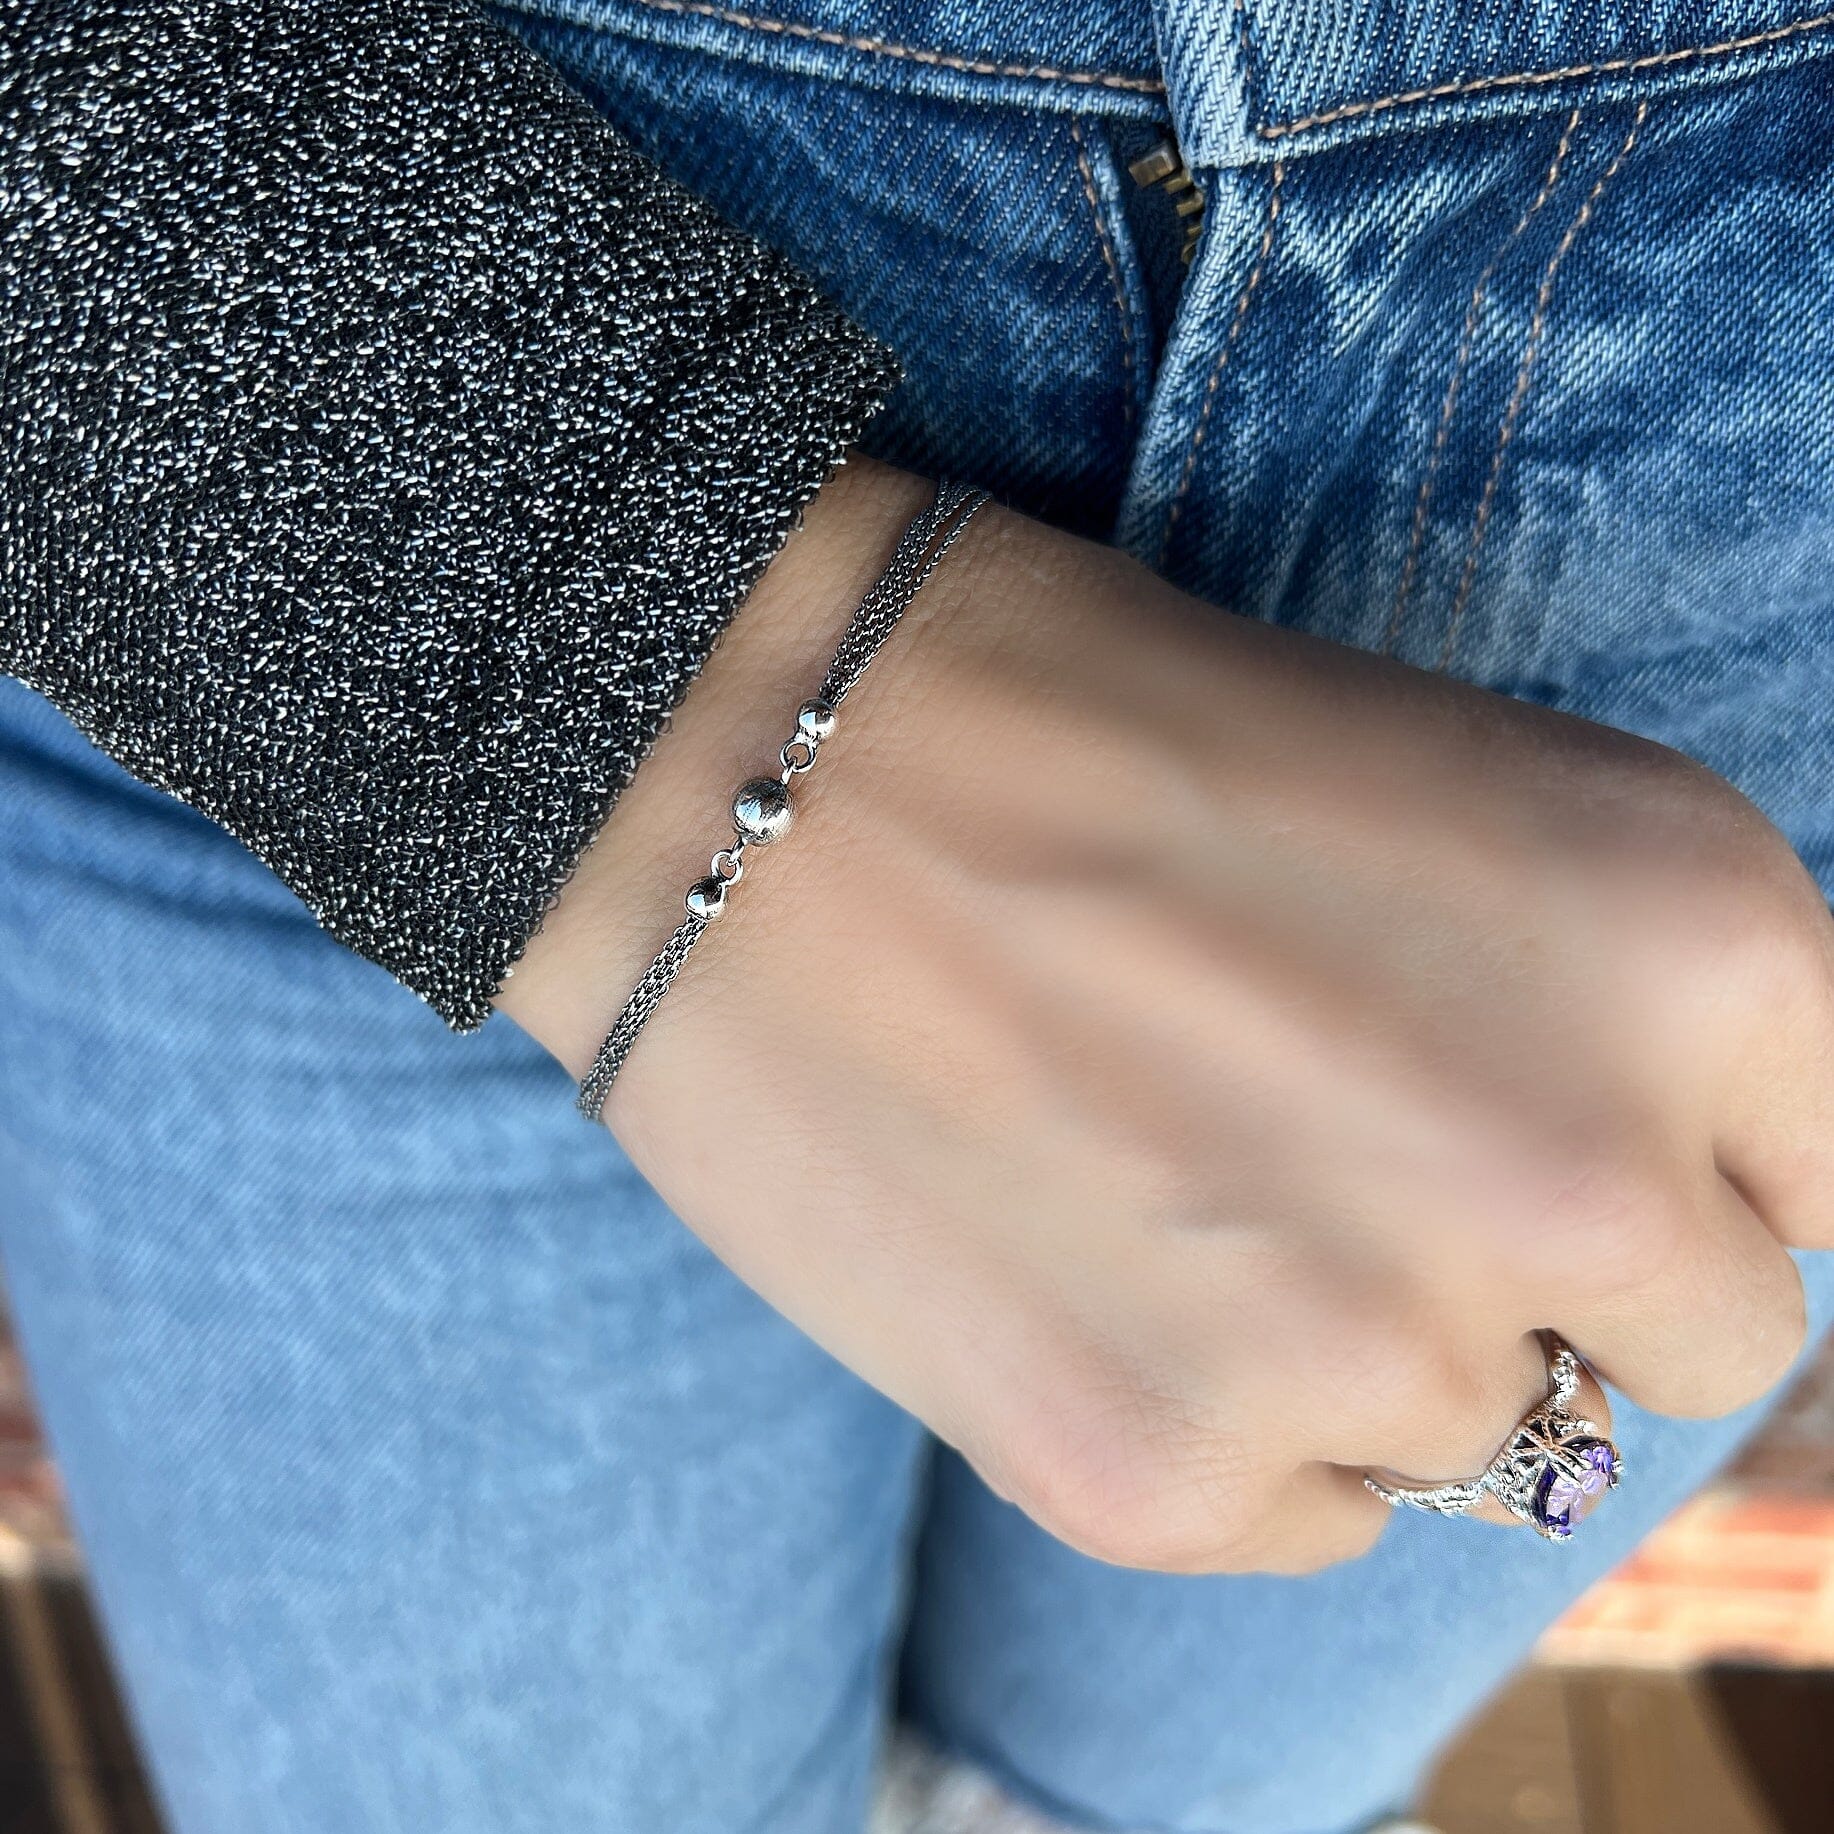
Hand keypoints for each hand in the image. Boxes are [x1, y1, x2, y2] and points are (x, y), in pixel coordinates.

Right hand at [498, 456, 1833, 1572]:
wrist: (753, 760)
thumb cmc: (1084, 719)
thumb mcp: (1457, 799)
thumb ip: (1613, 1025)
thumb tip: (1653, 1224)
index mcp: (1705, 950)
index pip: (1822, 1186)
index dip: (1684, 1161)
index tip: (1558, 1139)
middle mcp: (1582, 1175)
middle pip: (1688, 1347)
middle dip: (1549, 1272)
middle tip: (1349, 1154)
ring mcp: (1367, 1352)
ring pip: (1474, 1442)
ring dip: (1362, 1343)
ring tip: (1175, 1176)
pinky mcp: (1155, 1474)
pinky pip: (1297, 1518)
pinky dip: (1222, 1423)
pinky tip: (1090, 1261)